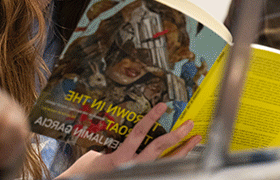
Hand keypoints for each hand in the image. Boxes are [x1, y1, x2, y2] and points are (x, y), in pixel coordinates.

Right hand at [56, 102, 200, 177]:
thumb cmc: (84, 174)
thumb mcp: (93, 156)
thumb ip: (107, 147)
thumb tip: (114, 138)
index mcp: (120, 157)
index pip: (139, 133)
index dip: (152, 118)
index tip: (162, 106)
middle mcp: (133, 166)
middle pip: (160, 147)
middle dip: (177, 135)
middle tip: (189, 124)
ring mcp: (140, 173)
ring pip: (167, 162)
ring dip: (183, 150)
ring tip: (194, 139)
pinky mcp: (141, 176)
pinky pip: (162, 169)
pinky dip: (174, 163)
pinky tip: (183, 156)